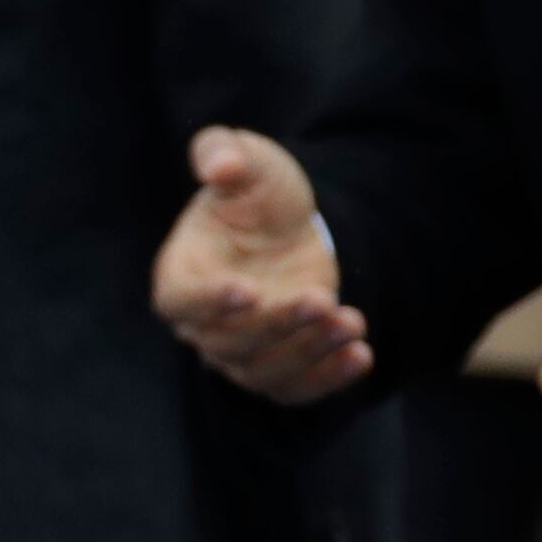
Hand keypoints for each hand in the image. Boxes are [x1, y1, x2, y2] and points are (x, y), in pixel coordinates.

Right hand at [153, 126, 371, 403]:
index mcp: (181, 273)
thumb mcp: (247, 159)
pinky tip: (361, 355)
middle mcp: (203, 323)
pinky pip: (295, 389)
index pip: (180, 300)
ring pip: (264, 371)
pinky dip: (328, 379)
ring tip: (351, 322)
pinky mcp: (277, 368)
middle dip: (278, 324)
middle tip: (320, 297)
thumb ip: (223, 152)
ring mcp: (240, 352)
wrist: (293, 229)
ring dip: (309, 351)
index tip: (250, 290)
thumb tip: (221, 165)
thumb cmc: (257, 195)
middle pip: (229, 342)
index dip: (209, 301)